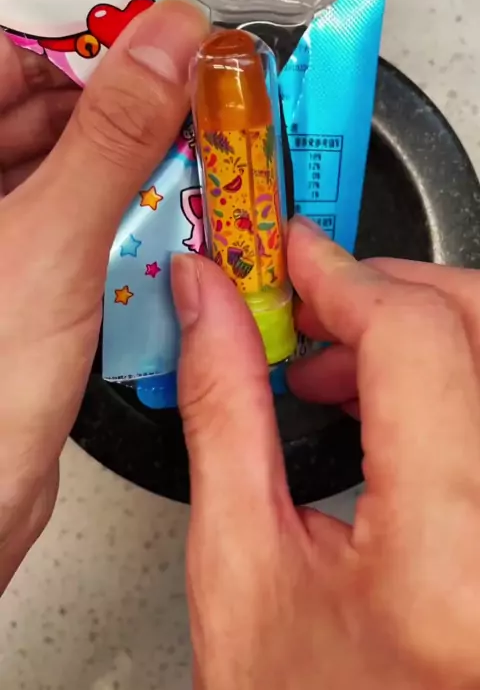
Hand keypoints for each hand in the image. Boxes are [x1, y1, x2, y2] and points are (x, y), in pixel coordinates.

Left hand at [0, 0, 207, 591]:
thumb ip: (109, 136)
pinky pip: (76, 215)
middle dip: (119, 89)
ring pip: (62, 160)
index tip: (156, 17)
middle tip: (190, 80)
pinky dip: (121, 205)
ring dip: (128, 150)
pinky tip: (163, 205)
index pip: (5, 52)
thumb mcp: (49, 242)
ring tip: (188, 137)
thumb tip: (164, 48)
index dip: (84, 27)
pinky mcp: (20, 277)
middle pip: (37, 103)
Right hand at [172, 217, 479, 689]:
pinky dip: (445, 370)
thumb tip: (211, 306)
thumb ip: (227, 413)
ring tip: (334, 364)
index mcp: (452, 563)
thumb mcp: (241, 569)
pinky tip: (386, 401)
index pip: (415, 342)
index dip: (344, 275)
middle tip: (314, 300)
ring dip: (420, 326)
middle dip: (392, 287)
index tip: (294, 257)